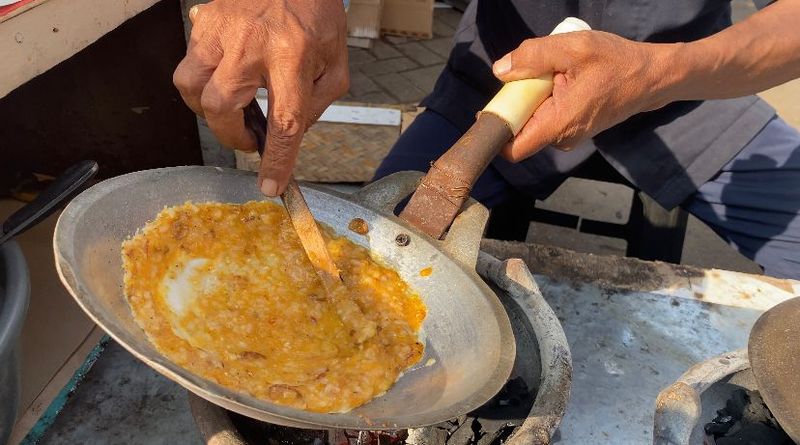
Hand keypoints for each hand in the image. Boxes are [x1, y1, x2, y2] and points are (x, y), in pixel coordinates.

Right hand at [173, 0, 348, 195]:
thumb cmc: (318, 16)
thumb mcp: (336, 65)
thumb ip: (316, 106)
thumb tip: (287, 138)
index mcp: (292, 56)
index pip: (282, 122)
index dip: (275, 160)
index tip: (270, 185)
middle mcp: (250, 43)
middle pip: (217, 106)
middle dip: (229, 135)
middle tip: (249, 138)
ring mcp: (220, 29)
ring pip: (189, 84)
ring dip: (206, 107)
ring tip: (232, 106)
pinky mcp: (204, 19)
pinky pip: (190, 60)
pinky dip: (204, 77)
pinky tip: (227, 73)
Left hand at [492, 31, 677, 161]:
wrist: (653, 78)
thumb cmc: (618, 62)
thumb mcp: (574, 48)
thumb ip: (533, 56)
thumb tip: (501, 71)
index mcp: (558, 125)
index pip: (512, 149)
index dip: (494, 132)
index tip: (488, 109)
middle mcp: (562, 138)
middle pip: (518, 131)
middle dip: (513, 105)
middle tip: (524, 75)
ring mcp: (568, 135)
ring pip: (532, 121)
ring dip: (530, 98)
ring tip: (550, 73)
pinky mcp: (573, 127)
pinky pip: (546, 116)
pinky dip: (543, 98)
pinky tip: (559, 78)